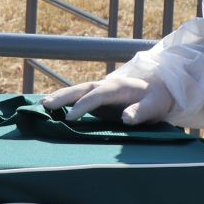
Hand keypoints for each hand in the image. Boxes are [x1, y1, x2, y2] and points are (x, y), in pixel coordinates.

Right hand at [41, 74, 172, 124]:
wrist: (160, 92)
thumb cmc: (157, 100)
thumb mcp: (154, 107)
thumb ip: (140, 112)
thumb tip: (126, 117)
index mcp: (119, 87)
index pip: (97, 94)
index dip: (83, 105)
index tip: (70, 117)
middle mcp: (107, 86)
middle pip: (82, 89)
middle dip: (64, 96)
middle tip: (46, 105)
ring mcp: (101, 92)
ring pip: (78, 92)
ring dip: (61, 97)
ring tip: (43, 105)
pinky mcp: (99, 100)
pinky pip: (79, 99)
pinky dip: (66, 102)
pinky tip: (53, 108)